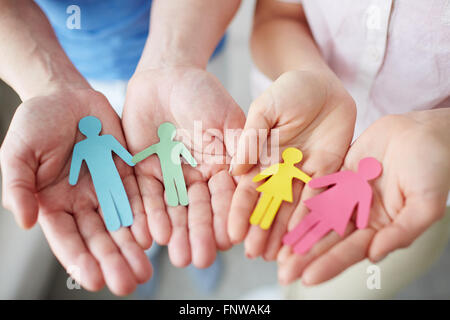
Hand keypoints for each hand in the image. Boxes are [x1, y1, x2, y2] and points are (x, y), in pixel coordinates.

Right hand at [0, 87, 151, 294]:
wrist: (66, 96)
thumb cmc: (36, 122)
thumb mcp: (18, 152)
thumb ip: (18, 185)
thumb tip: (24, 221)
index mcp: (54, 203)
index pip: (67, 238)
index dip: (80, 259)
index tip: (95, 280)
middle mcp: (83, 203)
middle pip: (100, 238)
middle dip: (114, 261)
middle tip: (129, 283)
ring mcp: (107, 189)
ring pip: (122, 224)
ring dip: (134, 247)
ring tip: (147, 270)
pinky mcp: (127, 173)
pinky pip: (139, 197)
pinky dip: (146, 216)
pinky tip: (156, 234)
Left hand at [122, 67, 245, 267]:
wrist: (165, 76)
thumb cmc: (202, 91)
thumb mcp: (225, 116)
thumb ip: (240, 145)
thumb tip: (258, 175)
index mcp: (223, 166)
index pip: (227, 196)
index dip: (228, 217)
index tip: (229, 239)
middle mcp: (198, 177)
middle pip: (200, 210)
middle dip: (200, 234)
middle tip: (200, 259)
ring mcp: (171, 176)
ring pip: (174, 209)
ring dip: (176, 233)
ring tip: (178, 256)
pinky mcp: (144, 172)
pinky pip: (145, 196)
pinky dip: (147, 215)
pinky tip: (151, 235)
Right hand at [228, 70, 355, 259]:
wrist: (322, 83)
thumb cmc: (289, 90)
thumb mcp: (265, 108)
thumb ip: (252, 136)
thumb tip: (235, 168)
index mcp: (259, 158)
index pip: (246, 189)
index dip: (239, 211)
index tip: (232, 232)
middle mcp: (279, 171)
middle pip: (268, 205)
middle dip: (260, 229)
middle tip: (254, 254)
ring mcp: (303, 174)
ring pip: (293, 207)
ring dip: (285, 231)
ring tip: (279, 255)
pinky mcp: (327, 172)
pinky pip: (321, 197)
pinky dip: (315, 215)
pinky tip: (308, 235)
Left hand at [277, 110, 449, 284]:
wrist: (423, 132)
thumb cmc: (434, 166)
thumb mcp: (427, 202)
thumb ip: (403, 231)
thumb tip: (374, 256)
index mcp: (382, 227)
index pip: (351, 250)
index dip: (329, 264)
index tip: (307, 278)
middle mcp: (362, 215)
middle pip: (329, 239)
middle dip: (306, 256)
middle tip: (282, 271)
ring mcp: (349, 196)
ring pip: (318, 218)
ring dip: (298, 233)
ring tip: (276, 249)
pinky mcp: (339, 176)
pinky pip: (317, 191)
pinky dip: (300, 203)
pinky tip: (283, 212)